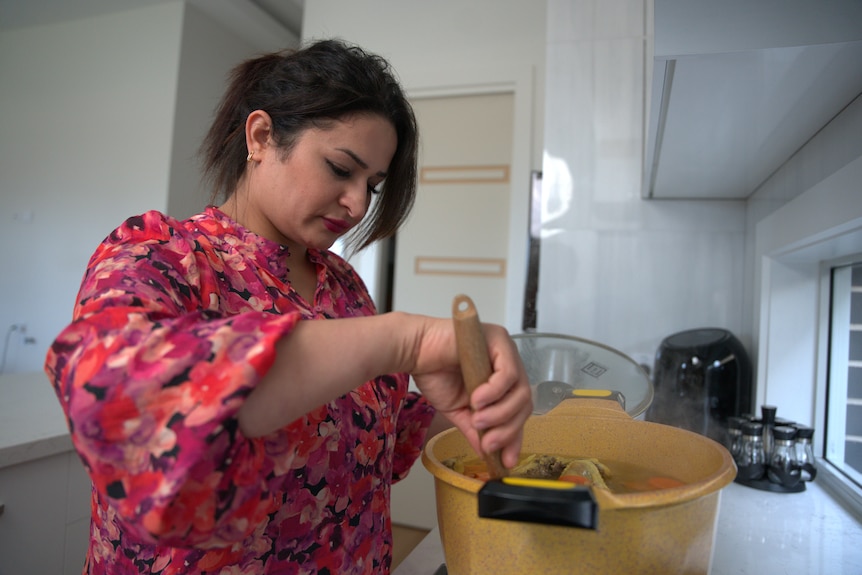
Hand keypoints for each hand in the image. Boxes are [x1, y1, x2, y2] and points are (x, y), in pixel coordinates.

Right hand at [409, 318, 532, 468]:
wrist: (414, 352)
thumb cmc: (434, 373)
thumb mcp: (459, 411)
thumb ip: (476, 429)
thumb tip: (488, 454)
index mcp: (502, 380)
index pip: (518, 410)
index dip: (514, 436)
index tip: (506, 460)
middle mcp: (509, 364)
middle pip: (524, 403)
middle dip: (507, 429)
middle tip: (488, 443)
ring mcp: (506, 350)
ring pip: (520, 390)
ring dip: (500, 412)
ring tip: (478, 420)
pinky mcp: (499, 340)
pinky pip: (508, 372)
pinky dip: (495, 392)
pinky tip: (477, 400)